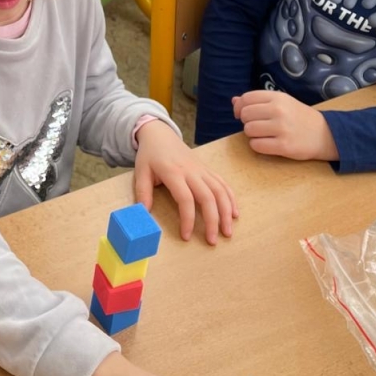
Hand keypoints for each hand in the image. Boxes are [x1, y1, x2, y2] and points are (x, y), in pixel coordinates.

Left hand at [134, 121, 236, 244]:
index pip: (185, 199)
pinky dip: (231, 199)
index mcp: (173, 173)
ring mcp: (202, 170)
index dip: (188, 219)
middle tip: (213, 241)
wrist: (160, 134)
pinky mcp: (207, 170)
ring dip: (226, 212)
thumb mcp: (141, 172)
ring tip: (228, 232)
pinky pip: (223, 184)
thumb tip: (144, 214)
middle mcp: (191, 171)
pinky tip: (234, 213)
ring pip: (220, 191)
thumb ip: (143, 193)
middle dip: (213, 221)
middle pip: (208, 197)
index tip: (187, 236)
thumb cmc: (150, 155)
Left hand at [233, 90, 338, 160]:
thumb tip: (234, 101)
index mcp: (277, 97)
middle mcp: (279, 110)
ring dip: (252, 135)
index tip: (242, 114)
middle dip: (247, 122)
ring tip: (265, 135)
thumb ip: (258, 101)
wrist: (325, 134)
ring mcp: (281, 128)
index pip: (246, 98)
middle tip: (259, 125)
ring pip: (248, 130)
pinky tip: (268, 143)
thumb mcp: (281, 103)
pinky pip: (256, 145)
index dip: (239, 107)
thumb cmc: (299, 117)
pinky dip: (258, 146)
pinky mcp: (283, 146)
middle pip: (245, 115)